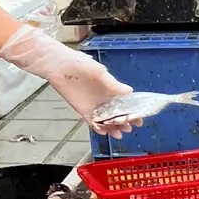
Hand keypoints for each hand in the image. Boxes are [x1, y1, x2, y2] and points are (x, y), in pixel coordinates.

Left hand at [0, 24, 136, 136]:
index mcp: (112, 89)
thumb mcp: (99, 72)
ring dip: (113, 128)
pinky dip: (99, 128)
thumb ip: (113, 84)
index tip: (139, 119)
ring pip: (107, 120)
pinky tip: (103, 132)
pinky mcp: (84, 111)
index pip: (127, 104)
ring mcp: (95, 106)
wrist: (59, 66)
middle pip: (118, 114)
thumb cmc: (80, 64)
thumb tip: (129, 91)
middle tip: (129, 128)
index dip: (134, 112)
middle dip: (125, 122)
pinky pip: (93, 122)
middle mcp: (105, 99)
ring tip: (118, 134)